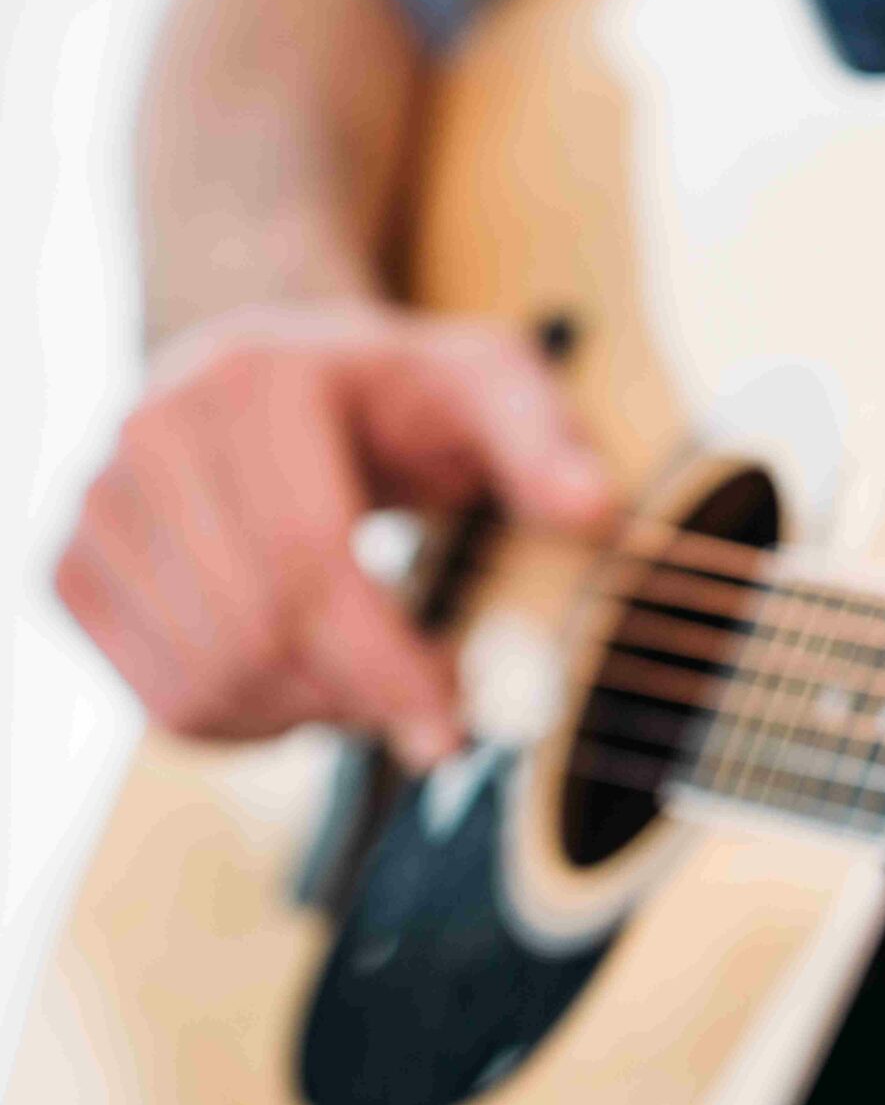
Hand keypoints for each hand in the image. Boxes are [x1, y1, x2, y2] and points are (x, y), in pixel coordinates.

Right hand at [54, 302, 612, 767]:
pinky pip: (165, 702)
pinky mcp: (71, 571)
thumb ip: (542, 438)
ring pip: (206, 680)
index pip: (306, 559)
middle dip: (359, 701)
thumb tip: (593, 510)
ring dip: (312, 718)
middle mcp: (147, 436)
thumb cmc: (395, 391)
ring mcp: (93, 505)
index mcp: (248, 382)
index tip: (455, 731)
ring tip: (380, 688)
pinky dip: (255, 725)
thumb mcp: (486, 382)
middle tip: (436, 725)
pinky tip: (314, 687)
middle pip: (253, 630)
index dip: (384, 662)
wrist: (273, 372)